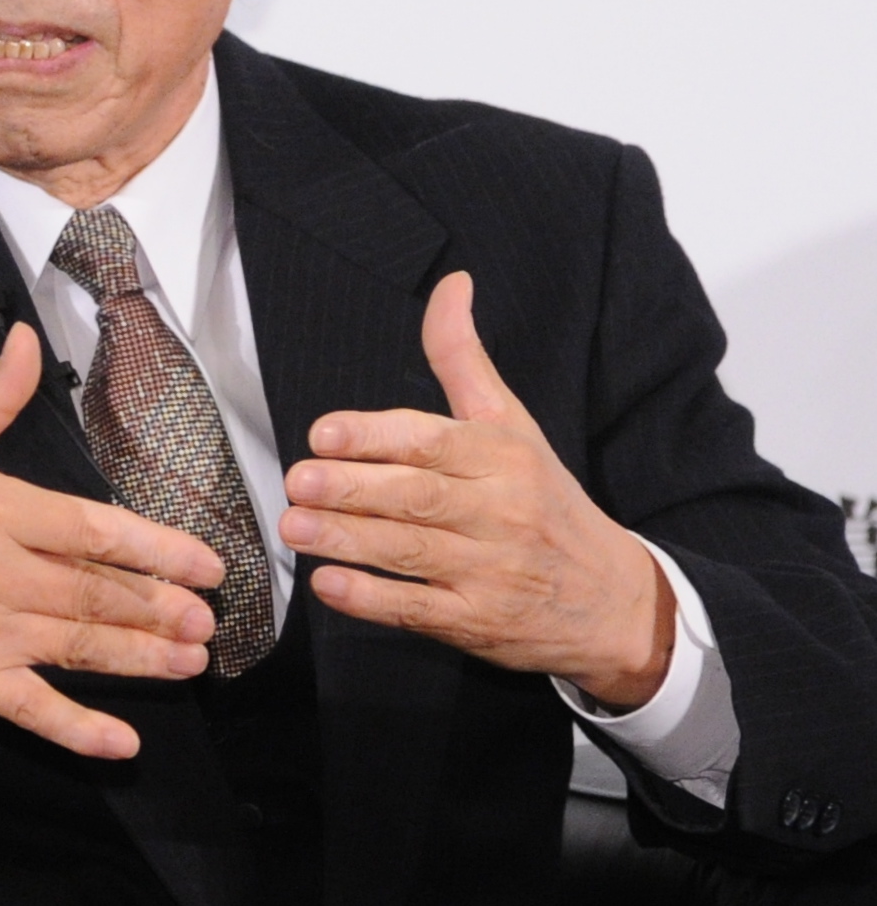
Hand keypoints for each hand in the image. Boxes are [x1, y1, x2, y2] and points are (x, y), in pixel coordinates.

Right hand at [0, 323, 222, 758]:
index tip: (206, 563)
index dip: (156, 548)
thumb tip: (26, 338)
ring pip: (76, 648)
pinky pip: (30, 709)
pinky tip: (123, 744)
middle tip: (211, 620)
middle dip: (160, 609)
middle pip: (94, 594)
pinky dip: (77, 729)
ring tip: (191, 662)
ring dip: (140, 659)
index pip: (90, 530)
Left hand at [280, 272, 674, 707]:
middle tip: (297, 480)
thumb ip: (465, 358)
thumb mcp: (514, 424)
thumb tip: (452, 284)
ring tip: (295, 526)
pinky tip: (329, 584)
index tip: (324, 433)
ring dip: (348, 540)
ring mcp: (490, 571)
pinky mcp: (477, 622)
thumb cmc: (546, 501)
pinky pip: (418, 610)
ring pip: (410, 552)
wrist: (611, 599)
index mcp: (504, 456)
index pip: (434, 441)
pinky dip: (371, 599)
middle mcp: (500, 511)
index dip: (376, 436)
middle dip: (351, 488)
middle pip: (417, 496)